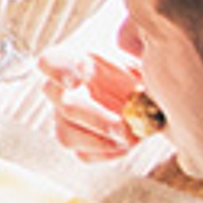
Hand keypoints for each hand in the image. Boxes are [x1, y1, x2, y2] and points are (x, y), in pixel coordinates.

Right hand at [40, 43, 145, 163]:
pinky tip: (125, 144)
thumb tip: (137, 57)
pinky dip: (107, 152)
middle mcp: (64, 90)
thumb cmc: (141, 64)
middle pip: (64, 104)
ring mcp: (68, 118)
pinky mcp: (81, 141)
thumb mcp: (140, 52)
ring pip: (67, 133)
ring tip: (130, 137)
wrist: (153, 88)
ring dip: (100, 140)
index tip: (78, 80)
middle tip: (123, 125)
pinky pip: (83, 154)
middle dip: (95, 118)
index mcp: (73, 60)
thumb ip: (135, 49)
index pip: (50, 62)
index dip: (59, 72)